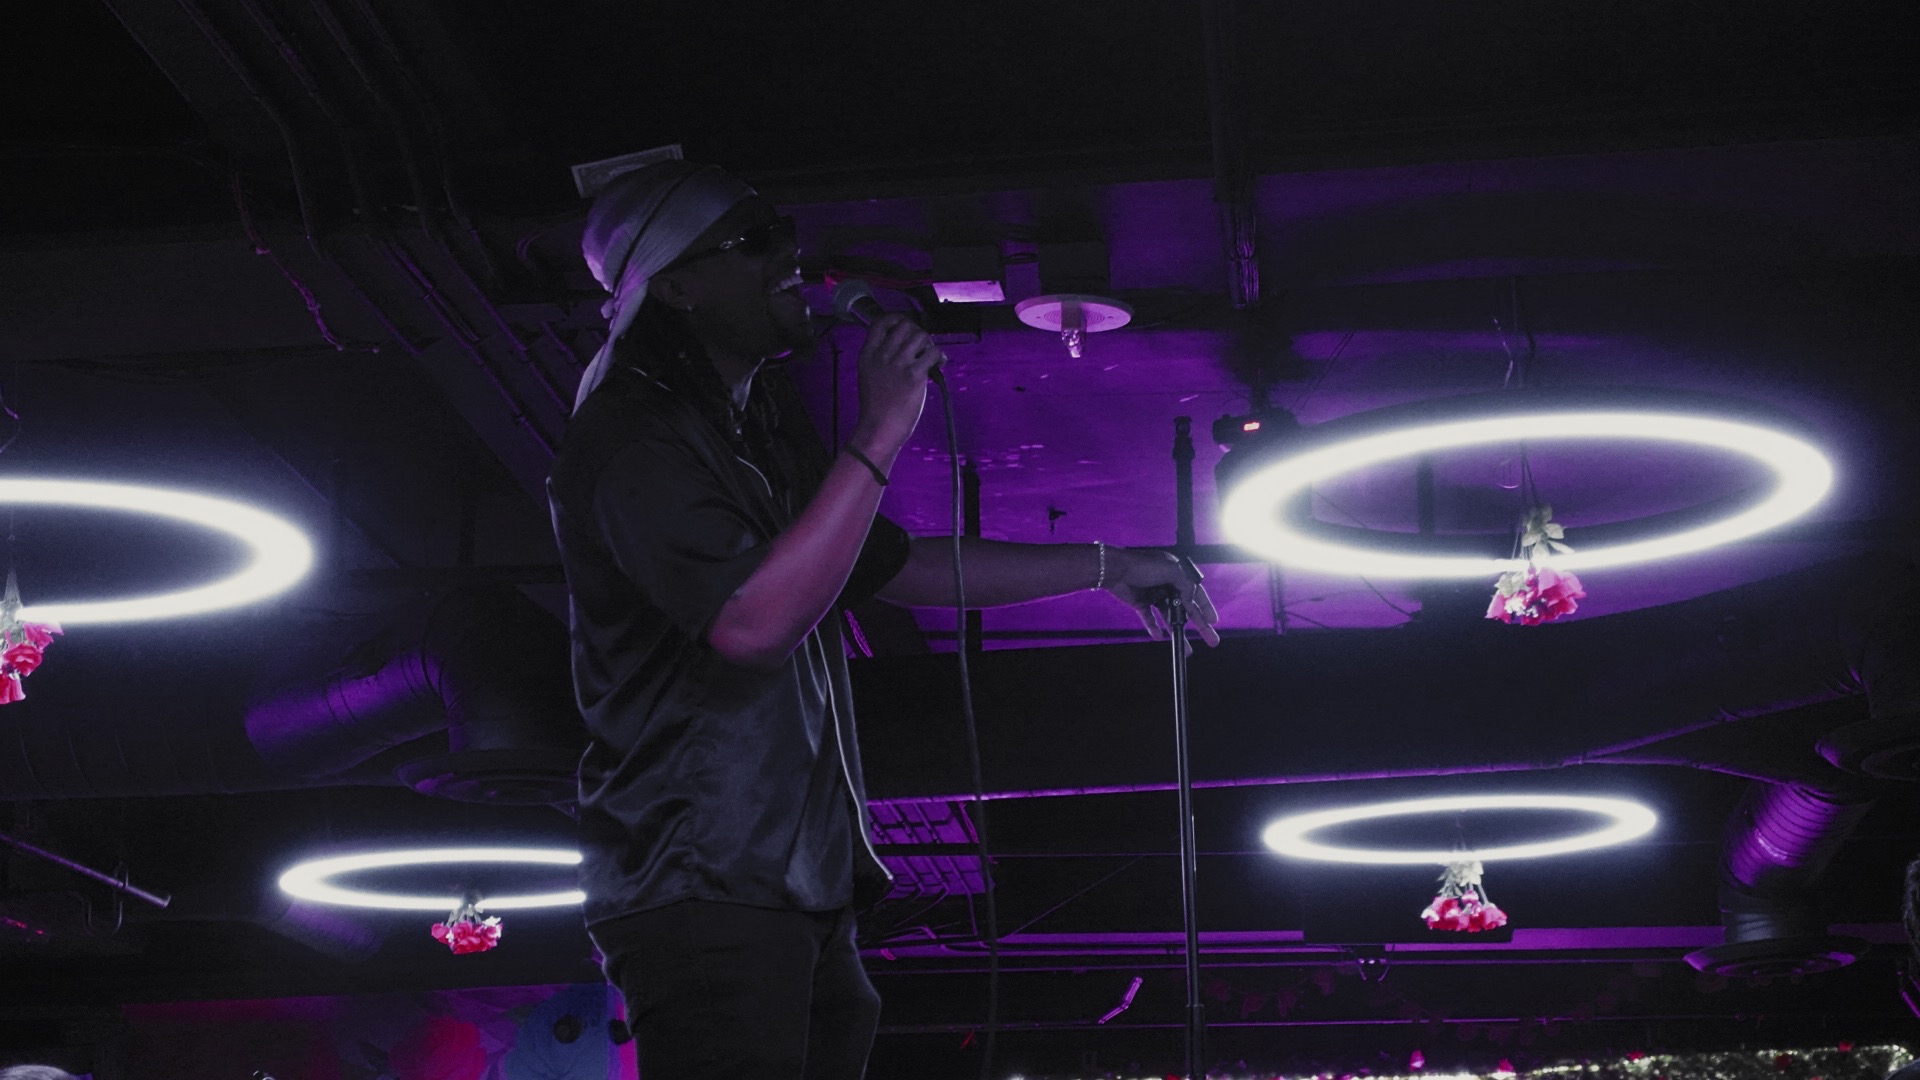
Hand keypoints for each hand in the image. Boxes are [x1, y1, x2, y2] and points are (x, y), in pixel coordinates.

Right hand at [850, 313, 943, 451]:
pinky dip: (940, 356)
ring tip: (930, 356)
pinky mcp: (915, 375)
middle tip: (921, 345)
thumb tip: (902, 348)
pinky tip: (939, 365)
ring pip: (921, 336)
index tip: (905, 326)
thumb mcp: (868, 376)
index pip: (880, 323)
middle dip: (917, 331)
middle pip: (905, 326)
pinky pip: (933, 353)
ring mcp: (899, 364)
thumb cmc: (875, 409)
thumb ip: (880, 359)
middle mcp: (882, 356)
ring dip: (929, 343)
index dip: (896, 319)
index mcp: (868, 355)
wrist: (879, 429)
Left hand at [1102, 547, 1220, 646]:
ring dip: (1178, 632)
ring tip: (1187, 648)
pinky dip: (1155, 627)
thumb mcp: (1171, 570)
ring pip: (1170, 617)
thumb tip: (1192, 601)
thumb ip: (1186, 585)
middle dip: (1199, 625)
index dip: (1205, 607)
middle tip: (1211, 639)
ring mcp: (1154, 594)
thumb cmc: (1142, 565)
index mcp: (1177, 573)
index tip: (1213, 621)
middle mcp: (1167, 584)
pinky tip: (1160, 636)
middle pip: (1186, 608)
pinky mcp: (1141, 603)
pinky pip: (1151, 618)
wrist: (1115, 569)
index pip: (1196, 592)